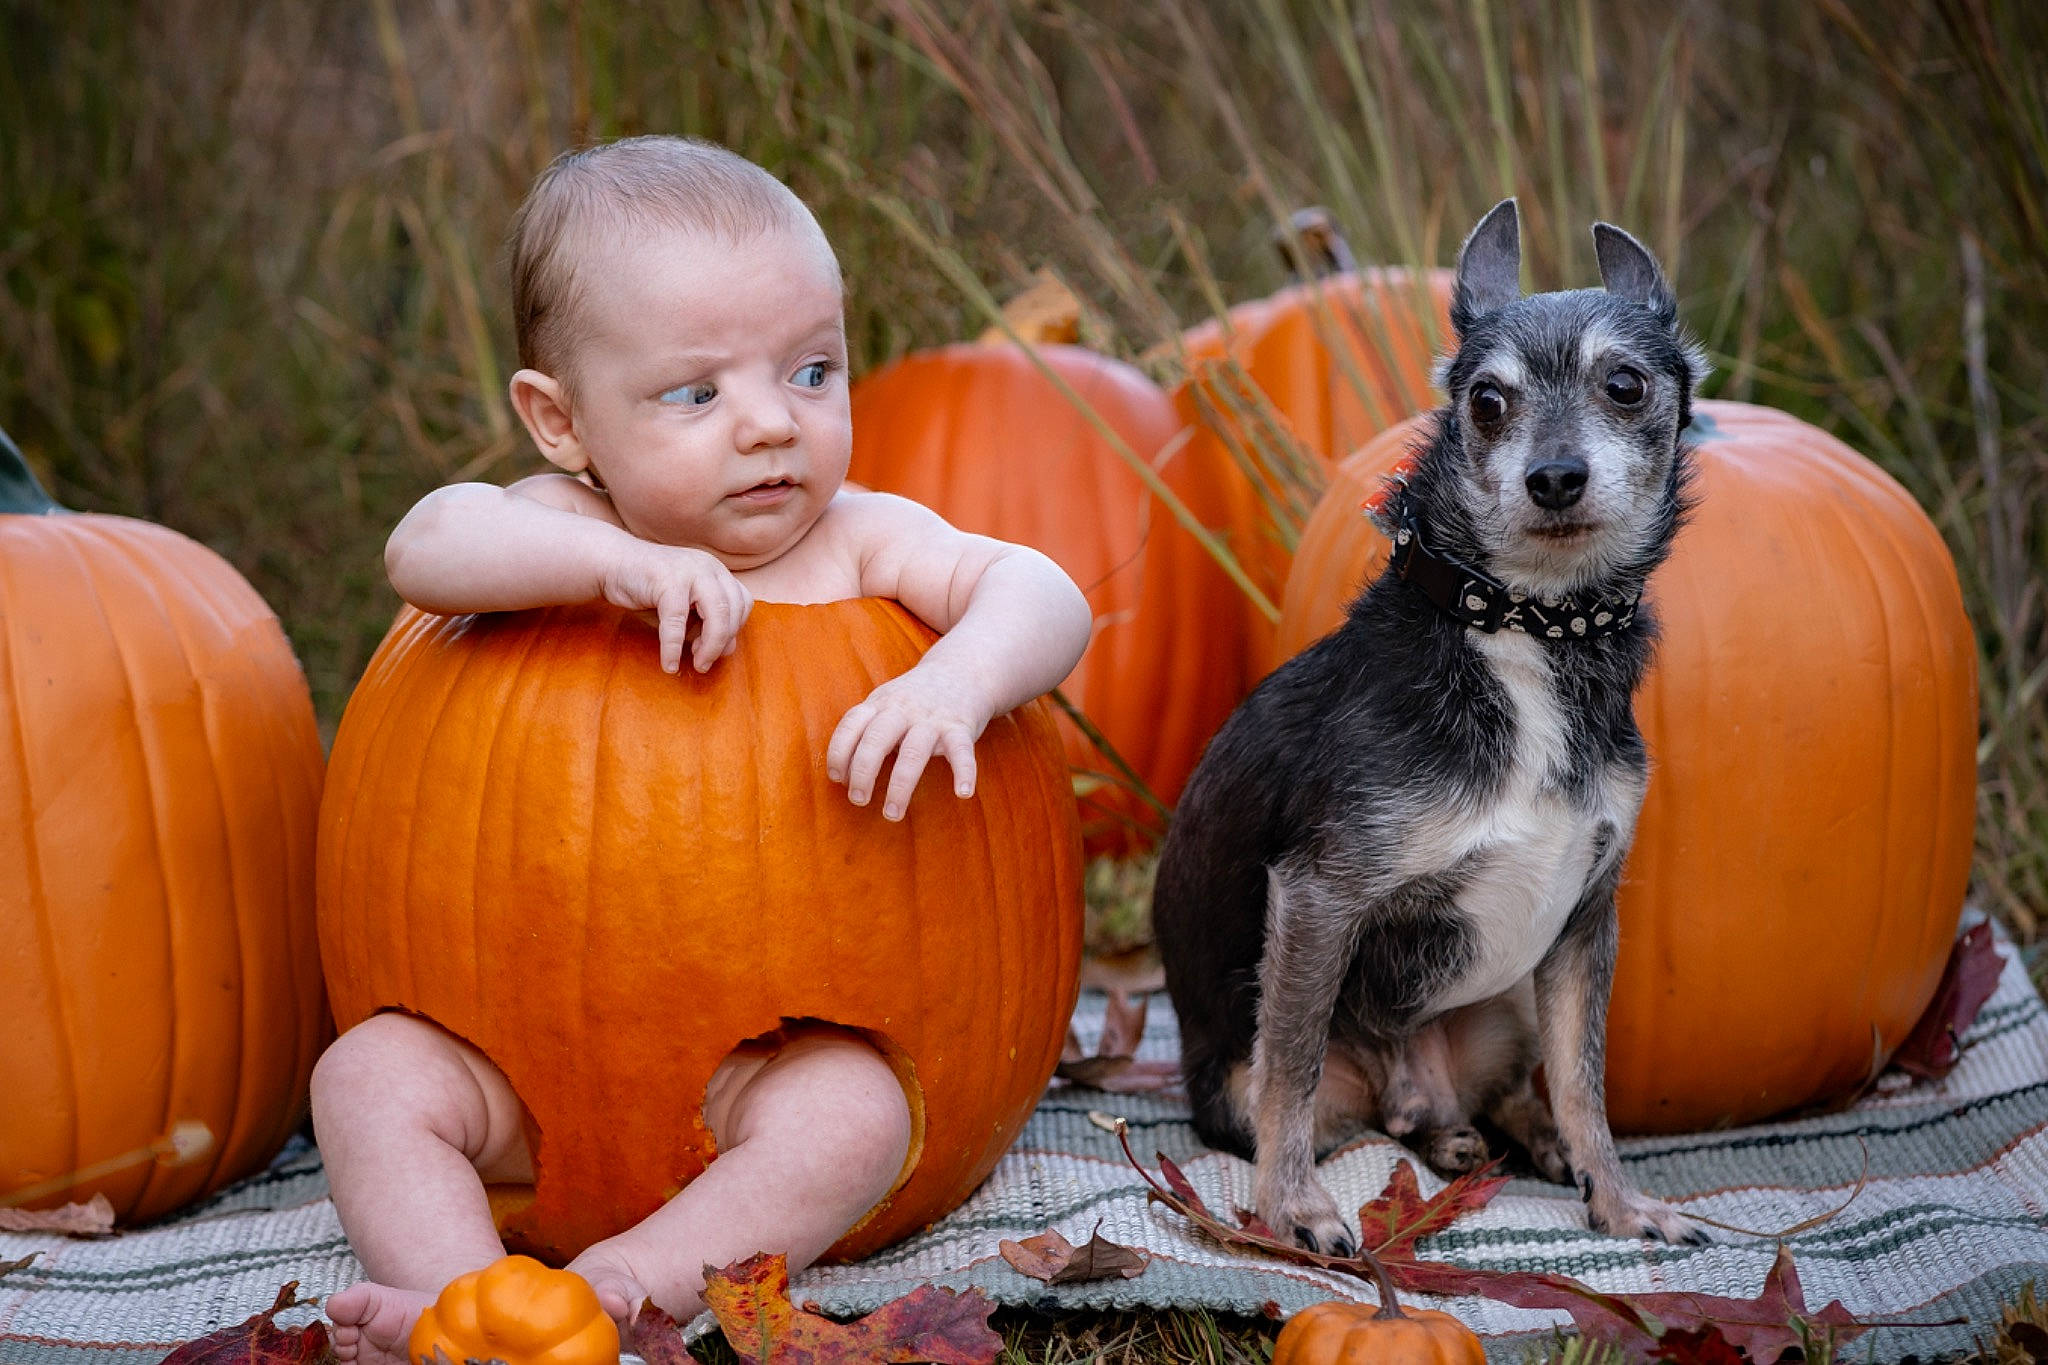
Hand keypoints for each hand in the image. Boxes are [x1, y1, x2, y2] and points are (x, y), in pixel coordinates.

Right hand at [599, 542, 751, 673]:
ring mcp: (690, 570)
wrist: (612, 564)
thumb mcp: (685, 611)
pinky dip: (673, 647)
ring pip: (716, 614)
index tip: (715, 649)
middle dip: (722, 643)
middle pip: (733, 610)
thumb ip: (705, 626)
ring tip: (696, 665)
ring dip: (709, 646)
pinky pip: (677, 621)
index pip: (742, 603)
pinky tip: (669, 664)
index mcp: (717, 571)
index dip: (734, 630)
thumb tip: (728, 649)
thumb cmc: (650, 591)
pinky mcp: (666, 580)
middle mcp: (709, 567)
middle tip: (704, 663)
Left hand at [826, 665, 990, 820]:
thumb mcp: (886, 702)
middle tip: (858, 800)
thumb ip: (866, 731)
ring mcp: (932, 718)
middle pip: (876, 740)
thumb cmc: (915, 698)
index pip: (851, 725)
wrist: (962, 670)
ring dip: (900, 786)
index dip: (839, 752)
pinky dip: (964, 772)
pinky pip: (962, 752)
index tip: (837, 778)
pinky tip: (963, 793)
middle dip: (863, 772)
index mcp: (880, 704)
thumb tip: (843, 776)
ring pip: (913, 752)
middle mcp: (903, 709)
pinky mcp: (960, 727)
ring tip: (892, 813)